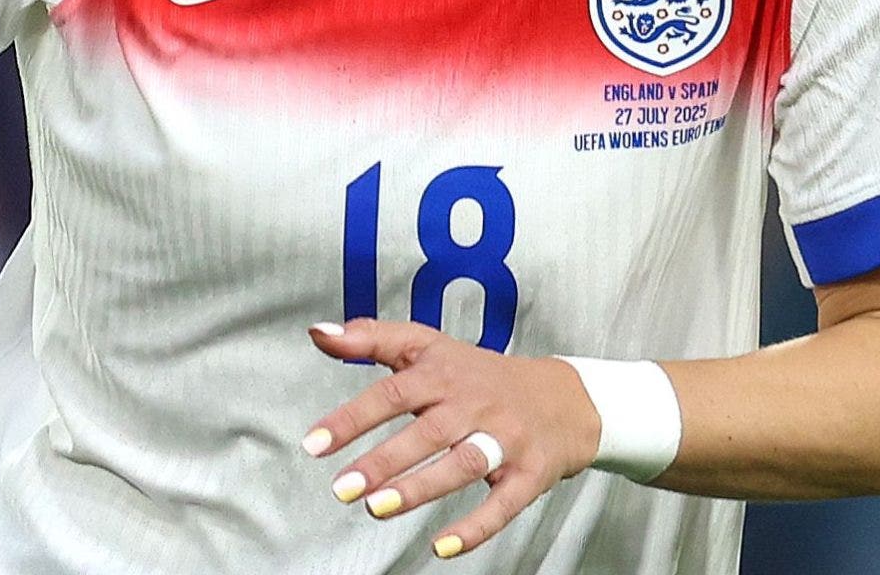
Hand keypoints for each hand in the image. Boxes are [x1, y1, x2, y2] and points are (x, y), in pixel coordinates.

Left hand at [302, 320, 601, 559]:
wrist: (565, 398)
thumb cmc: (481, 374)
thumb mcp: (429, 346)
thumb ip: (371, 338)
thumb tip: (318, 333)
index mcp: (444, 374)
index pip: (393, 393)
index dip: (352, 418)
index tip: (314, 444)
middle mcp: (474, 404)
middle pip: (427, 432)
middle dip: (384, 461)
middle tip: (342, 487)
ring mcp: (504, 440)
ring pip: (461, 465)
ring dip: (420, 488)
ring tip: (377, 508)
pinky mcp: (529, 474)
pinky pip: (503, 505)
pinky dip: (475, 528)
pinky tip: (442, 547)